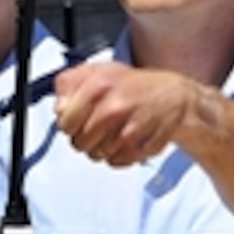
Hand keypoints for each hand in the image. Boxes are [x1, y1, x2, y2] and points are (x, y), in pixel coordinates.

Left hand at [54, 62, 195, 166]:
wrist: (174, 96)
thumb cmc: (133, 86)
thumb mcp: (98, 71)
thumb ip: (69, 84)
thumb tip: (59, 108)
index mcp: (99, 84)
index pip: (65, 122)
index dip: (70, 125)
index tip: (79, 120)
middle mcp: (115, 105)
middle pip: (80, 143)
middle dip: (86, 140)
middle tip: (98, 129)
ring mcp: (132, 127)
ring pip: (99, 155)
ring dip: (103, 149)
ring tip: (114, 134)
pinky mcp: (147, 144)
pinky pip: (119, 162)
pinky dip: (119, 157)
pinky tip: (127, 142)